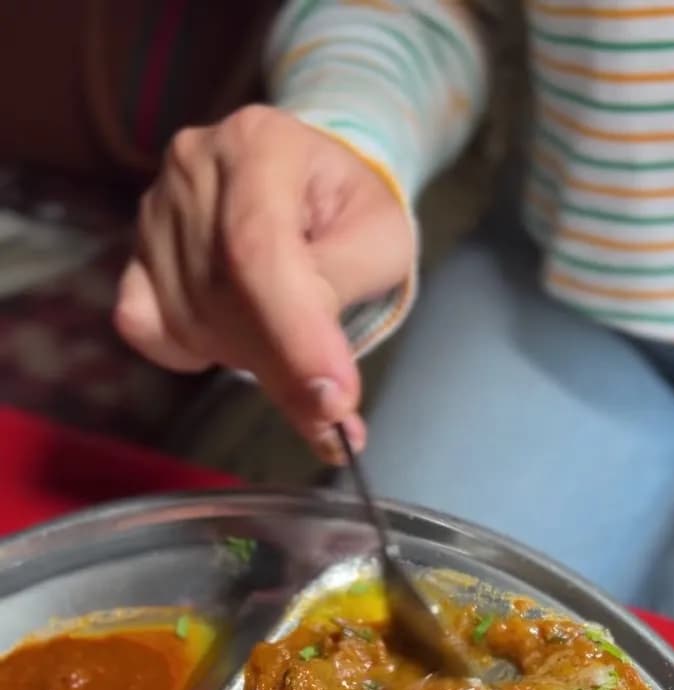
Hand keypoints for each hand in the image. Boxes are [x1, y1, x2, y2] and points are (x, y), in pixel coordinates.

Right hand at [114, 106, 413, 459]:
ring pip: (193, 322)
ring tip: (287, 331)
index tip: (333, 401)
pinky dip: (193, 352)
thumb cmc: (347, 213)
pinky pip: (149, 331)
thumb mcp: (380, 241)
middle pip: (224, 295)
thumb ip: (347, 303)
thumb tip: (323, 400)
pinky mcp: (133, 259)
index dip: (294, 333)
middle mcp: (192, 167)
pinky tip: (233, 333)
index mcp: (259, 144)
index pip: (257, 250)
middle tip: (330, 402)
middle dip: (282, 362)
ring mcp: (153, 213)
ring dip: (249, 356)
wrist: (306, 187)